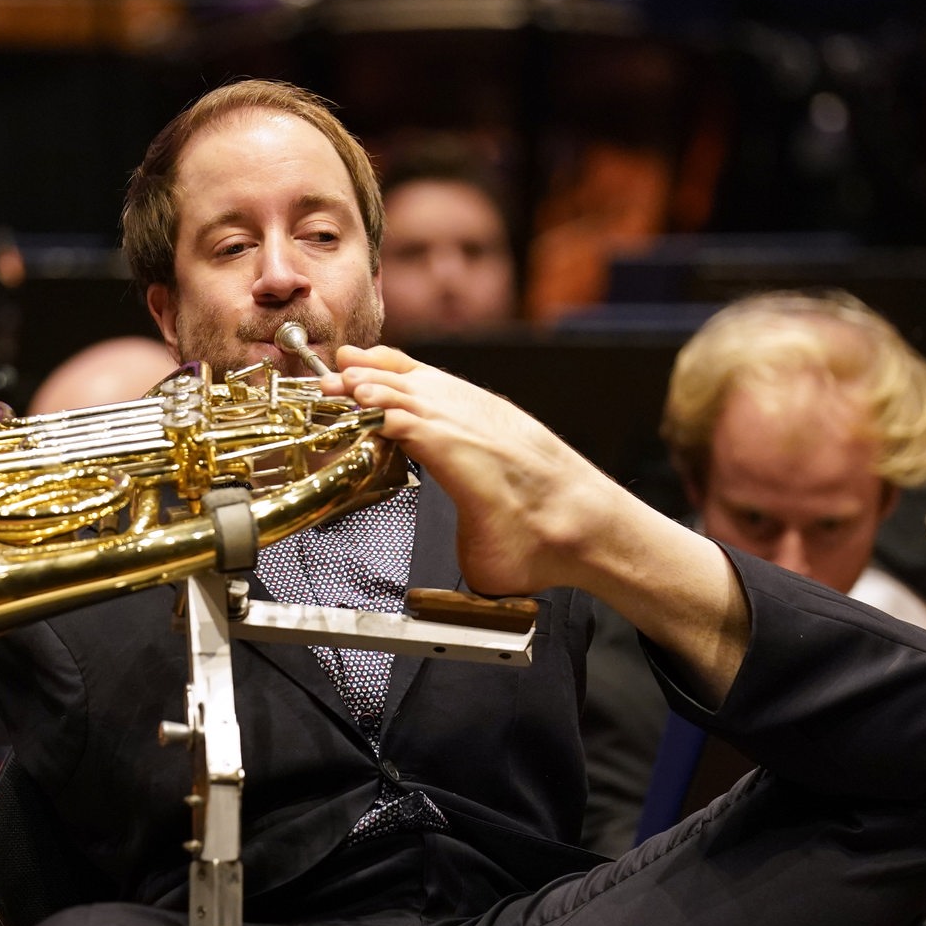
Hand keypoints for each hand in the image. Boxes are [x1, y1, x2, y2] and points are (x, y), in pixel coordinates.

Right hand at [323, 346, 750, 704]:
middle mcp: (476, 427)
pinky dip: (423, 375)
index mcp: (462, 458)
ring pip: (432, 383)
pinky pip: (455, 385)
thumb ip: (445, 546)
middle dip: (364, 384)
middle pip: (409, 392)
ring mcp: (493, 416)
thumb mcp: (478, 563)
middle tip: (326, 381)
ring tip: (354, 361)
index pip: (402, 418)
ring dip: (389, 372)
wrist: (599, 530)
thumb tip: (426, 561)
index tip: (334, 398)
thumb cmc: (546, 546)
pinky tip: (408, 372)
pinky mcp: (505, 416)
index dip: (364, 407)